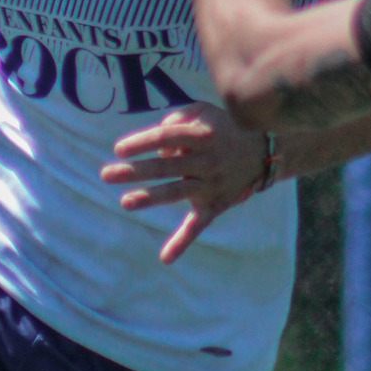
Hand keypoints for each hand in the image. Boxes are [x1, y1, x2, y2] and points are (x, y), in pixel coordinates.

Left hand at [101, 102, 271, 264]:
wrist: (264, 153)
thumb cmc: (224, 128)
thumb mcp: (204, 112)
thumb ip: (176, 119)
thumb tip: (155, 144)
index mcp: (202, 135)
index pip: (167, 138)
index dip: (143, 143)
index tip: (119, 149)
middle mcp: (207, 161)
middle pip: (167, 166)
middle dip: (136, 171)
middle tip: (106, 174)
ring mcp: (211, 185)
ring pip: (177, 192)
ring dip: (151, 198)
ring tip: (125, 202)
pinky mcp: (215, 205)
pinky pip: (198, 225)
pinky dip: (182, 242)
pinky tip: (166, 258)